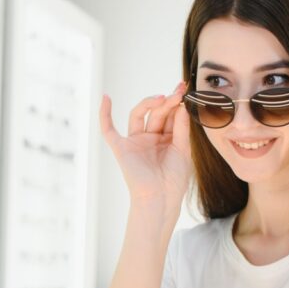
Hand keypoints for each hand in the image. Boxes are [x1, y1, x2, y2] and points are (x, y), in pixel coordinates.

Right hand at [100, 82, 192, 218]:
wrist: (161, 199)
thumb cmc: (173, 180)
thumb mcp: (183, 150)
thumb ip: (181, 127)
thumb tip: (180, 104)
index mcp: (166, 139)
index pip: (170, 115)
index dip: (176, 102)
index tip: (184, 88)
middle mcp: (150, 138)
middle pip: (157, 113)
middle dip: (167, 102)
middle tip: (178, 92)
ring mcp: (135, 142)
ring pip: (139, 115)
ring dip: (150, 103)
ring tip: (163, 98)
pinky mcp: (121, 148)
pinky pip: (109, 130)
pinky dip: (104, 115)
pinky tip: (106, 98)